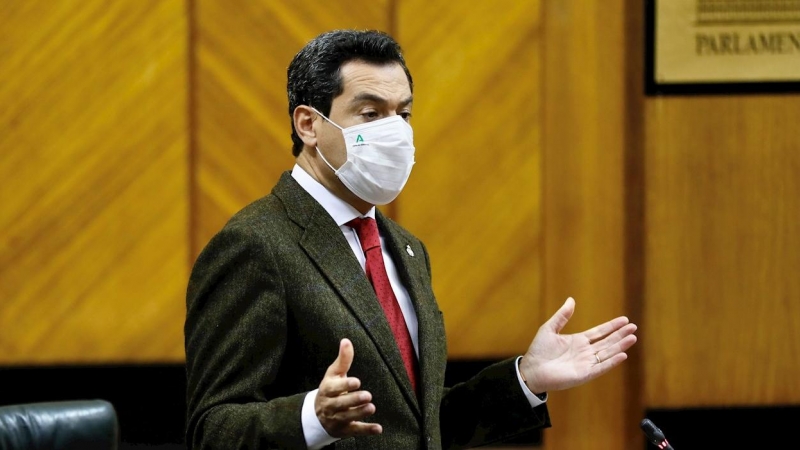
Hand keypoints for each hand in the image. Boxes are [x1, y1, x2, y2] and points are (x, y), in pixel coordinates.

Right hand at [315, 338, 382, 437]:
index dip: (344, 385)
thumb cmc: (330, 389)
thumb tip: (346, 341)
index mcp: (327, 390)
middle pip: (341, 404)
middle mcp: (330, 406)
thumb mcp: (333, 374)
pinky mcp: (344, 430)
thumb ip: (343, 359)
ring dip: (359, 413)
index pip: (334, 388)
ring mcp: (337, 419)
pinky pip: (355, 431)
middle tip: (367, 395)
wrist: (317, 415)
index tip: (357, 381)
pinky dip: (366, 430)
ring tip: (371, 407)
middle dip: (354, 400)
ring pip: (347, 417)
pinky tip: (378, 428)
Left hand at [519, 297, 637, 393]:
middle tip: (634, 327)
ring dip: (620, 346)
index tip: (625, 320)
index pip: (600, 332)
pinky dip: (612, 361)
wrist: (531, 369)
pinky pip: (601, 367)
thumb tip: (571, 299)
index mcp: (578, 341)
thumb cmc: (539, 350)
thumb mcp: (550, 328)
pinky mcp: (585, 374)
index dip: (612, 326)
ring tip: (632, 338)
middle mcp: (585, 352)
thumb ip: (562, 316)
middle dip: (620, 335)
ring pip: (607, 353)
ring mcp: (586, 363)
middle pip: (607, 342)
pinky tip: (622, 354)